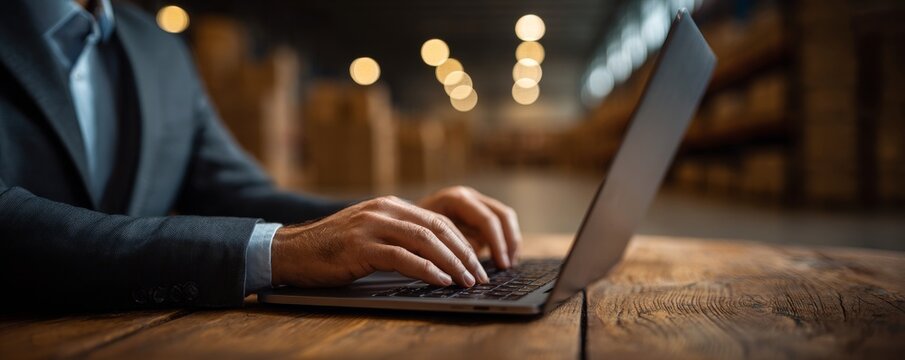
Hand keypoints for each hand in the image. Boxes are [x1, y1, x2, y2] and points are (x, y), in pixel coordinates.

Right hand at [271, 196, 489, 287]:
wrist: (291, 250)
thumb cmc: (331, 248)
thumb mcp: (370, 234)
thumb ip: (398, 236)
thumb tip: (435, 257)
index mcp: (390, 206)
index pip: (438, 220)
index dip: (462, 242)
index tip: (477, 263)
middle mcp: (384, 210)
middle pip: (437, 228)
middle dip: (464, 254)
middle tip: (480, 275)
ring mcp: (371, 227)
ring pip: (425, 240)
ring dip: (451, 263)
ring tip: (466, 281)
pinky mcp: (360, 247)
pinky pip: (402, 257)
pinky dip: (426, 270)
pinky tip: (440, 281)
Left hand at [418, 186, 521, 268]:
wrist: (402, 219)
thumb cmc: (410, 231)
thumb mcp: (425, 239)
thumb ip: (449, 248)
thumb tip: (468, 265)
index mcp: (455, 199)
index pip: (486, 219)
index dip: (496, 243)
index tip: (500, 265)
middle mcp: (468, 197)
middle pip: (501, 215)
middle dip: (507, 242)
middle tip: (506, 266)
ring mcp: (475, 202)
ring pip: (505, 217)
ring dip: (511, 241)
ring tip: (508, 265)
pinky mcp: (478, 212)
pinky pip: (501, 223)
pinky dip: (505, 241)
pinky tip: (504, 260)